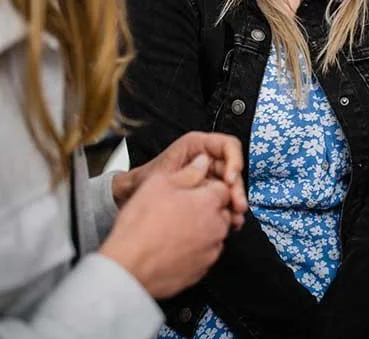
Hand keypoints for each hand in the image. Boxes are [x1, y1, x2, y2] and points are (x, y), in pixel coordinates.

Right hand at [102, 155, 233, 298]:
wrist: (129, 267)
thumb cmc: (140, 227)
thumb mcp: (159, 184)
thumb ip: (188, 172)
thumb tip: (202, 162)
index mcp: (209, 203)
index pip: (223, 189)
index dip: (207, 188)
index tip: (193, 192)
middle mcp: (216, 228)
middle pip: (221, 212)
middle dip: (206, 209)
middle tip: (180, 211)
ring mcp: (210, 252)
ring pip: (214, 235)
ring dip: (201, 230)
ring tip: (173, 230)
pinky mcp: (202, 271)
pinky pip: (204, 255)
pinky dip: (194, 250)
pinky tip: (174, 247)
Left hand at [113, 132, 246, 227]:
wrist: (131, 197)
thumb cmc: (143, 180)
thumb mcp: (163, 174)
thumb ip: (185, 169)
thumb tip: (207, 164)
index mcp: (197, 145)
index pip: (228, 146)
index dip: (234, 161)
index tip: (230, 180)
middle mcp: (207, 158)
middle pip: (233, 169)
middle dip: (237, 188)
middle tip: (237, 205)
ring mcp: (209, 175)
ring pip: (232, 186)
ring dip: (235, 201)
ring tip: (235, 218)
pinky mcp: (209, 191)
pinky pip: (224, 198)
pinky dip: (229, 210)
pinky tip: (230, 221)